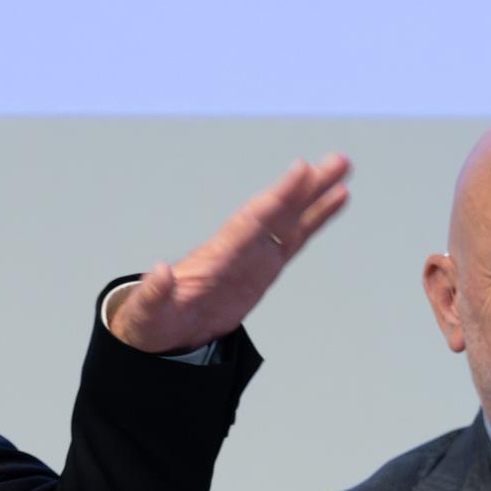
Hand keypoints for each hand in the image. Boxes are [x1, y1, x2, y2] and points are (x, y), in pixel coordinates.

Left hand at [109, 153, 350, 353]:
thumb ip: (153, 294)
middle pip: (277, 211)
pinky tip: (335, 199)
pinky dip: (314, 219)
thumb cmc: (151, 320)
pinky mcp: (262, 268)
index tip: (301, 170)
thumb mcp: (147, 312)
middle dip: (306, 187)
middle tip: (336, 161)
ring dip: (316, 194)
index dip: (278, 197)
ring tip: (342, 168)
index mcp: (216, 258)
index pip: (252, 221)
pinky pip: (294, 240)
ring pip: (290, 219)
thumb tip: (158, 272)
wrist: (160, 329)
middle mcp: (237, 248)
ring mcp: (251, 256)